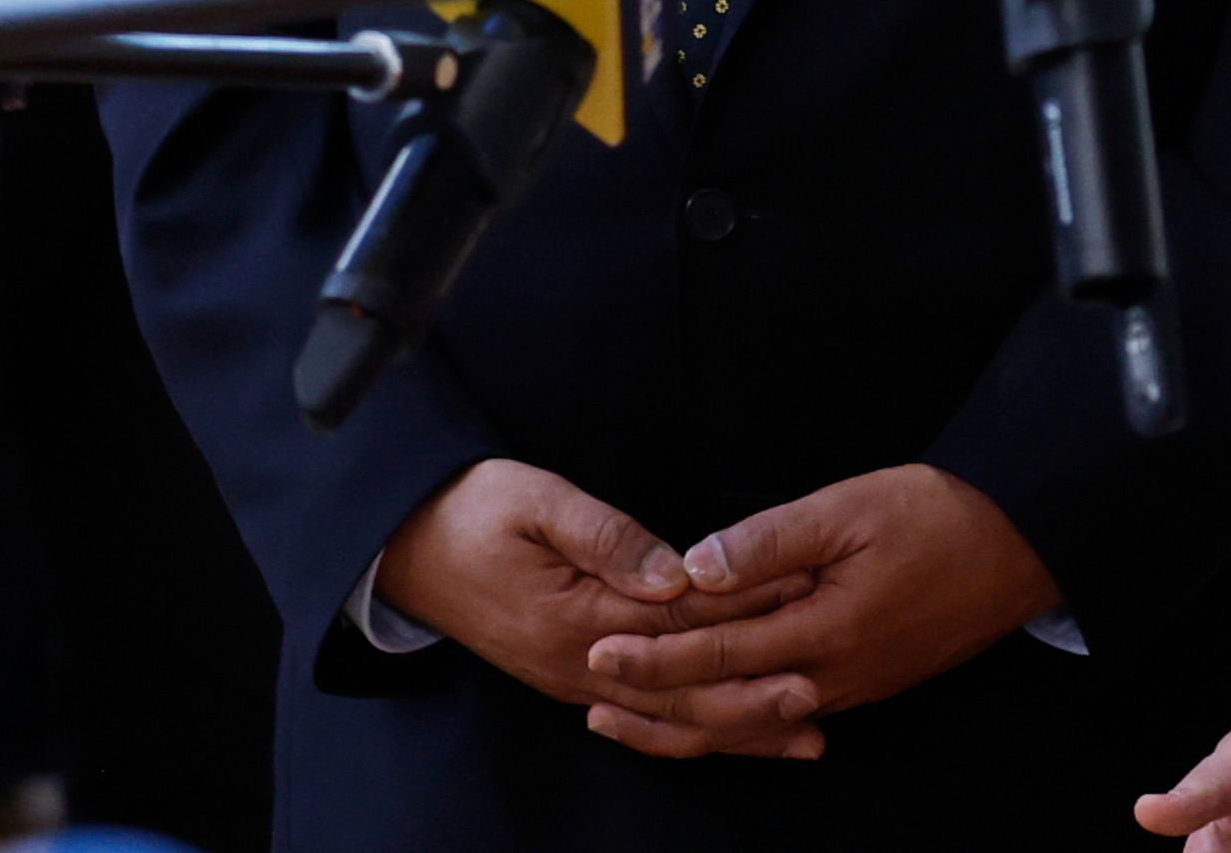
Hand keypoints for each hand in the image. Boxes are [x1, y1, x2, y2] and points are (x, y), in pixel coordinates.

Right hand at [372, 459, 808, 708]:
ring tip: (806, 724)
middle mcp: (581, 666)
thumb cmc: (474, 513)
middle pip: (683, 689)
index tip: (807, 599)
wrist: (407, 550)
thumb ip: (606, 536)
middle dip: (754, 689)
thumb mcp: (536, 502)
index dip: (746, 612)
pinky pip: (649, 716)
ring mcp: (578, 682)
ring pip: (670, 716)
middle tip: (823, 686)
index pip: (681, 621)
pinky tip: (742, 729)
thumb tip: (669, 572)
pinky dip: (699, 726)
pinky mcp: (578, 681)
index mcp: (578, 619)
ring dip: (737, 721)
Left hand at [578, 464, 1058, 757]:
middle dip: (653, 699)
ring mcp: (852, 687)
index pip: (716, 654)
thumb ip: (769, 541)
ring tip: (630, 716)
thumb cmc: (939, 516)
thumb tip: (693, 569)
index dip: (651, 654)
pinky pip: (784, 718)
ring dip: (686, 721)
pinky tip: (713, 720)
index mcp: (823, 632)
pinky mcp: (868, 684)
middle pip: (723, 705)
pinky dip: (736, 724)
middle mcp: (832, 676)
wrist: (1024, 545)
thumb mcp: (850, 508)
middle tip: (591, 691)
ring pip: (751, 723)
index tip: (597, 648)